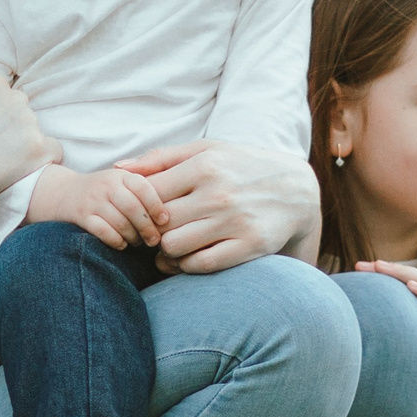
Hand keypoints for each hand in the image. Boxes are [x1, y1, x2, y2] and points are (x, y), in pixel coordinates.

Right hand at [0, 68, 56, 226]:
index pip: (1, 96)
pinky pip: (52, 152)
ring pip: (34, 132)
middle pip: (19, 112)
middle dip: (7, 128)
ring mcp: (29, 125)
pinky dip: (41, 161)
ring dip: (22, 145)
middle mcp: (15, 99)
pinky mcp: (40, 151)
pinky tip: (18, 171)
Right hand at [28, 164, 167, 251]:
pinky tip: (121, 244)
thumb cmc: (105, 192)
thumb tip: (173, 211)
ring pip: (119, 222)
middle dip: (147, 227)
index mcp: (121, 175)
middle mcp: (106, 185)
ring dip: (133, 237)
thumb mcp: (122, 181)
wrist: (64, 193)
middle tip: (154, 240)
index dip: (157, 205)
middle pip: (133, 208)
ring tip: (138, 242)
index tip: (165, 221)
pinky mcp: (81, 216)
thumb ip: (144, 189)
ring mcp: (92, 200)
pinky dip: (116, 241)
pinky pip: (103, 232)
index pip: (144, 188)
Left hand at [111, 141, 318, 273]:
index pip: (149, 193)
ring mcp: (235, 221)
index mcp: (204, 166)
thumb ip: (161, 158)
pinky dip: (187, 265)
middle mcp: (219, 193)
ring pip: (174, 247)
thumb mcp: (206, 151)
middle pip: (158, 223)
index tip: (142, 212)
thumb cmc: (241, 166)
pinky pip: (201, 264)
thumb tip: (119, 169)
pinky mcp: (250, 246)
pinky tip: (188, 257)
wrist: (297, 189)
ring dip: (166, 251)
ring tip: (170, 245)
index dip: (138, 207)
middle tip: (153, 233)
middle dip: (150, 231)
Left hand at [356, 259, 416, 413]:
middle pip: (413, 277)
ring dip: (404, 274)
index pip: (404, 281)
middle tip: (362, 265)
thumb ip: (391, 335)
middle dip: (388, 269)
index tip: (357, 268)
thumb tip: (357, 334)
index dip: (383, 273)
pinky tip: (411, 286)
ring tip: (381, 267)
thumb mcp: (408, 346)